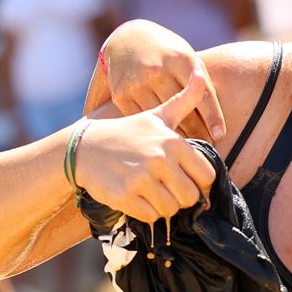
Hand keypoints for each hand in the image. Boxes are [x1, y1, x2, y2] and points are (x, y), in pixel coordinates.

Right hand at [74, 69, 217, 223]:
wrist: (84, 147)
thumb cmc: (127, 132)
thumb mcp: (156, 114)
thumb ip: (184, 100)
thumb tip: (200, 74)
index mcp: (173, 141)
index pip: (207, 176)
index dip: (199, 183)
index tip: (187, 180)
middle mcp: (159, 159)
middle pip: (191, 197)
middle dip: (182, 197)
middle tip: (167, 188)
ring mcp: (141, 178)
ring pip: (172, 209)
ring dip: (164, 206)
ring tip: (152, 192)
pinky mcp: (124, 196)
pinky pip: (151, 217)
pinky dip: (148, 213)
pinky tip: (138, 198)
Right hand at [101, 21, 225, 140]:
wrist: (126, 40)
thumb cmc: (167, 53)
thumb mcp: (185, 58)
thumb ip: (200, 82)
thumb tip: (218, 114)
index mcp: (180, 58)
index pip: (201, 93)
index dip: (213, 116)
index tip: (220, 135)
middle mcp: (158, 70)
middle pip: (183, 112)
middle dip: (198, 132)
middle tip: (209, 147)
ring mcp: (138, 83)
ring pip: (162, 119)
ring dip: (178, 137)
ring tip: (190, 152)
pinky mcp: (122, 95)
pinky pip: (143, 120)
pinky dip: (155, 132)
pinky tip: (165, 143)